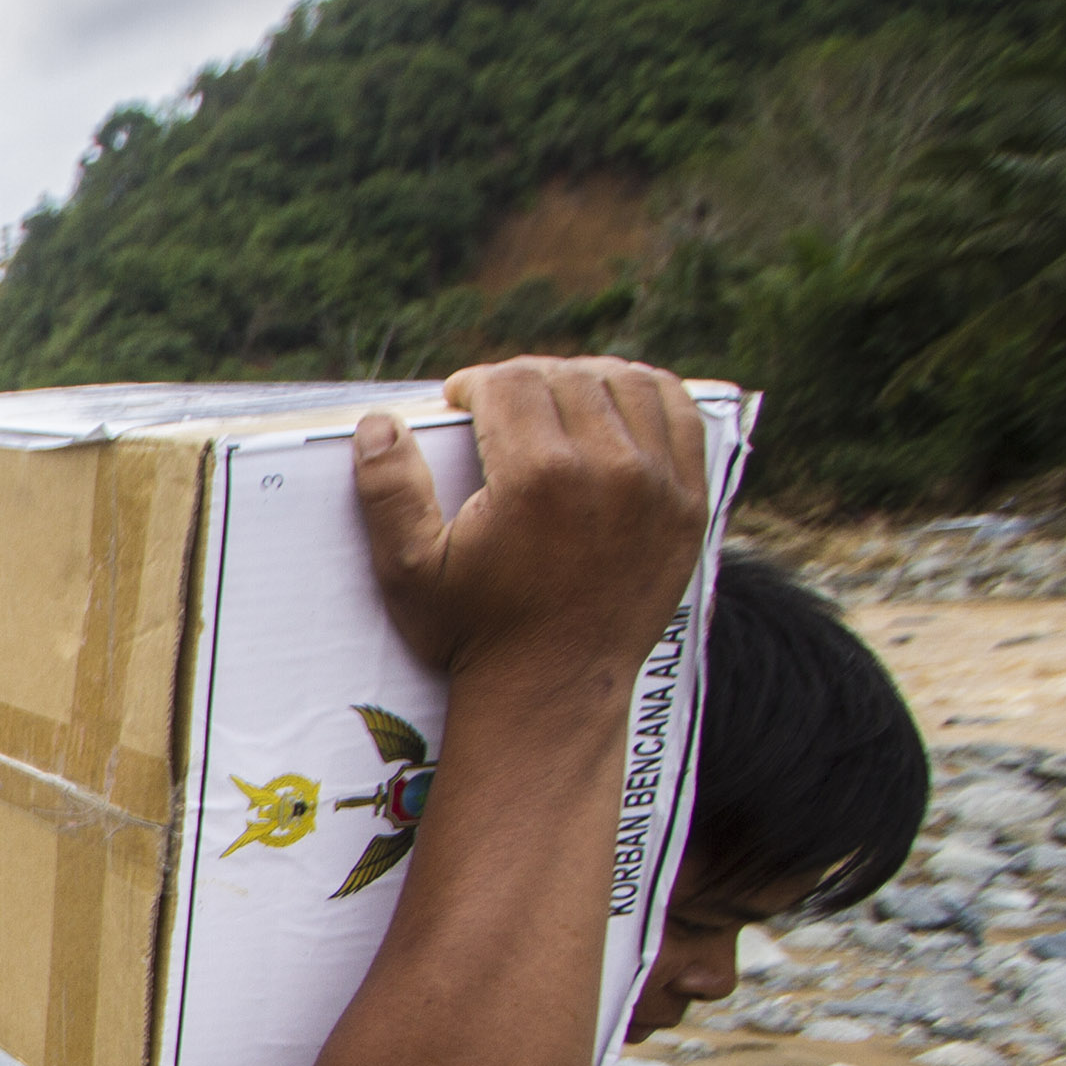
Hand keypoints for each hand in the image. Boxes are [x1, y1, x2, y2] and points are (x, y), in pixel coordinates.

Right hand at [354, 356, 709, 685]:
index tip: (460, 401)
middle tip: (499, 404)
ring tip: (554, 399)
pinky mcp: (688, 504)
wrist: (553, 689)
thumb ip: (388, 493)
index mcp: (536, 476)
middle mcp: (608, 468)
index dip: (476, 381)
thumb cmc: (474, 631)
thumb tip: (376, 423)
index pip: (510, 381)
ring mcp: (658, 485)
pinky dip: (648, 395)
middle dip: (524, 379)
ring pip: (628, 383)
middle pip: (567, 376)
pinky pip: (679, 417)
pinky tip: (615, 405)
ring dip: (585, 377)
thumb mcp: (410, 572)